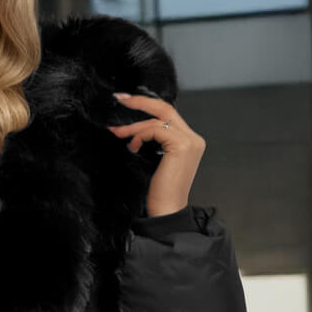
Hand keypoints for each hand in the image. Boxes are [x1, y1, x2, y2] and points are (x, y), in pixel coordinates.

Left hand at [108, 91, 204, 217]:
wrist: (167, 212)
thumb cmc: (160, 192)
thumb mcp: (157, 161)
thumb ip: (156, 141)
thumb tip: (137, 127)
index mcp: (190, 141)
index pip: (168, 114)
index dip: (146, 106)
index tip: (127, 104)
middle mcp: (193, 138)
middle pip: (165, 108)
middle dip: (140, 102)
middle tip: (119, 100)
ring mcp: (189, 141)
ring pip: (157, 118)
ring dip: (133, 125)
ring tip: (118, 132)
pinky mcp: (181, 146)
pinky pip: (155, 129)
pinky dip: (139, 135)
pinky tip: (133, 146)